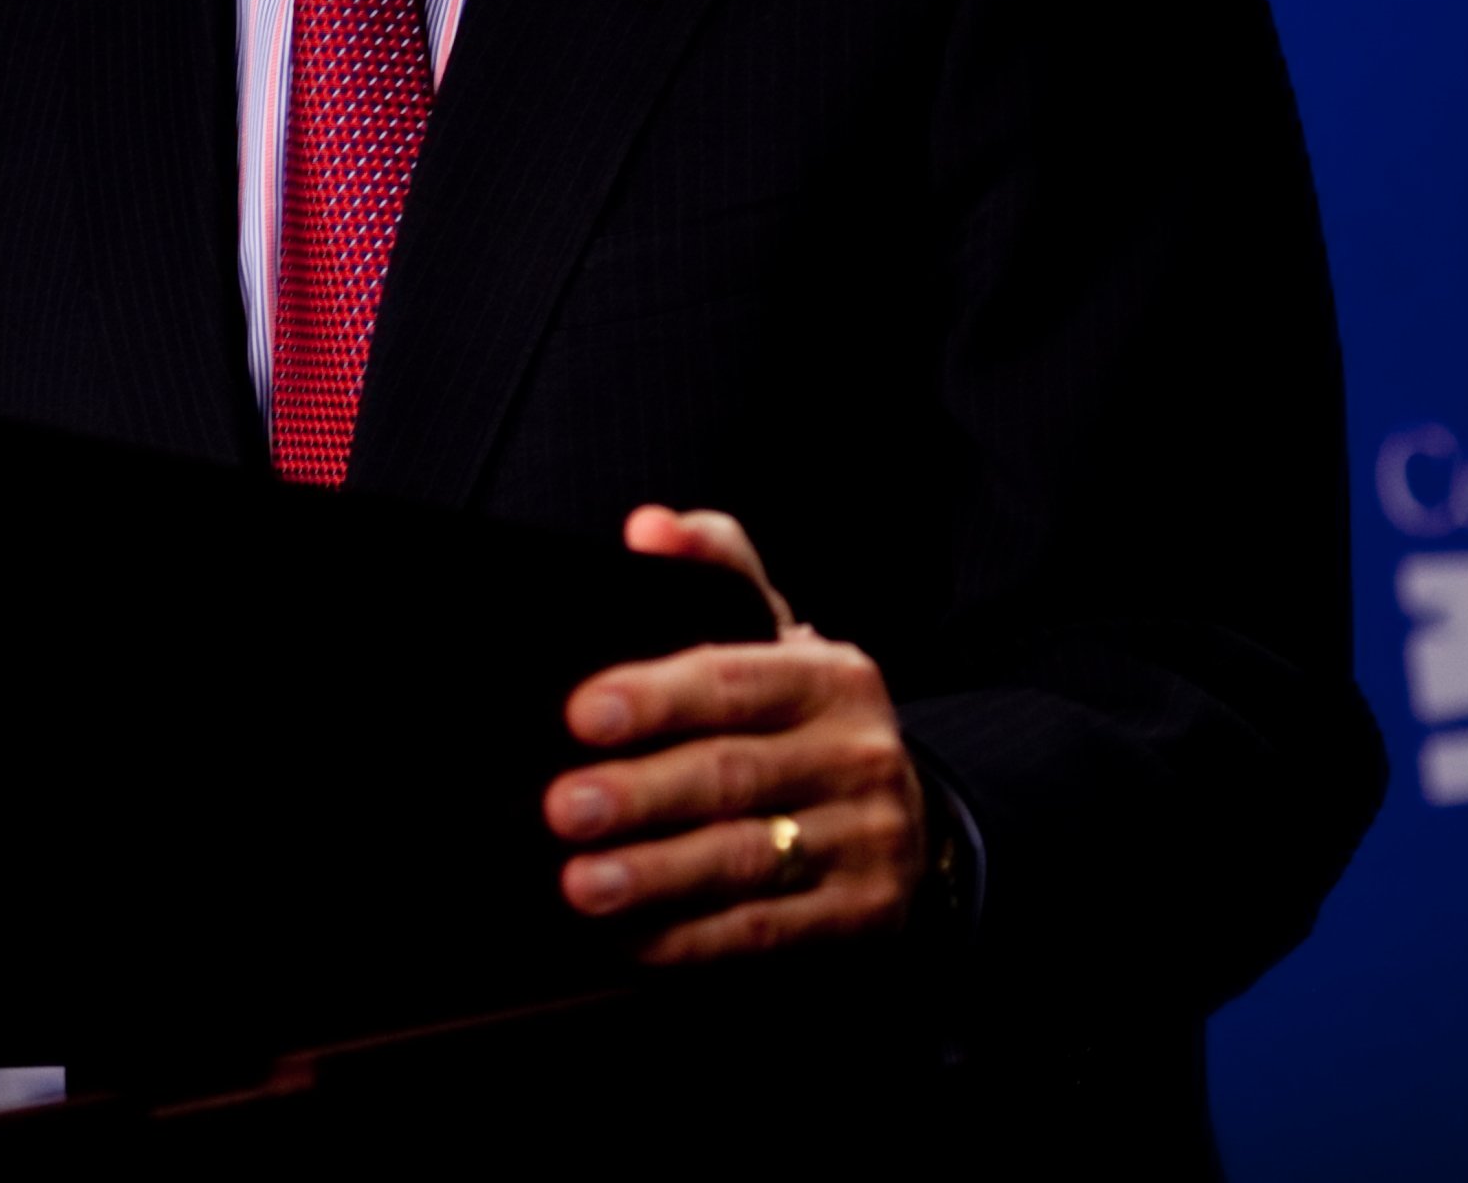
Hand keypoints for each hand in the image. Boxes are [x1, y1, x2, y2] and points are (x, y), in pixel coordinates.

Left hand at [543, 505, 925, 962]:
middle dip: (641, 796)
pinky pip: (768, 933)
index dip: (656, 697)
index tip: (582, 713)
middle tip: (563, 808)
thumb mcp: (772, 629)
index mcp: (830, 677)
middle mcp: (858, 756)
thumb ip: (713, 566)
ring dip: (658, 877)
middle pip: (734, 776)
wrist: (904, 811)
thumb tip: (648, 527)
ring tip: (584, 884)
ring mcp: (867, 841)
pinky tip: (632, 939)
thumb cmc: (803, 713)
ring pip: (748, 861)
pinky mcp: (863, 915)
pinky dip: (694, 940)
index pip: (733, 680)